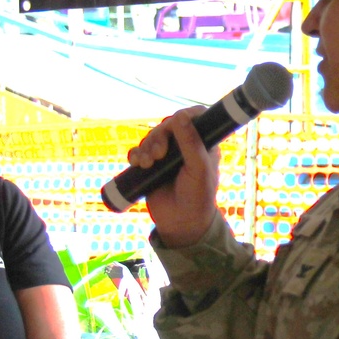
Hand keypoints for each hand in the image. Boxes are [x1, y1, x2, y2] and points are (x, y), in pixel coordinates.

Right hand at [127, 106, 219, 247]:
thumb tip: (180, 116)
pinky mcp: (151, 166)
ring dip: (146, 147)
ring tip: (148, 164)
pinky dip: (136, 155)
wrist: (181, 223)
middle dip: (159, 136)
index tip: (175, 123)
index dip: (184, 116)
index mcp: (203, 143)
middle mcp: (185, 146)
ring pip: (152, 138)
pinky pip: (139, 152)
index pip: (195, 117)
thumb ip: (191, 142)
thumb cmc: (197, 197)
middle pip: (168, 126)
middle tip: (159, 154)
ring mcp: (166, 156)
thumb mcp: (199, 169)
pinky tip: (137, 163)